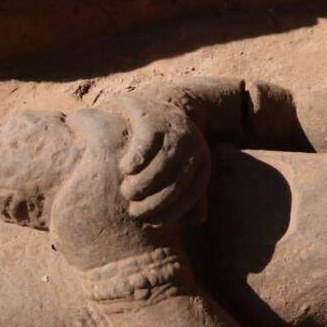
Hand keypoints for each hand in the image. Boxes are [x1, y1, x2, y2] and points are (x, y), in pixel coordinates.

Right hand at [113, 95, 210, 223]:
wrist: (157, 103)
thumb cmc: (166, 148)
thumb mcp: (182, 169)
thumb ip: (190, 195)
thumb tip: (195, 221)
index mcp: (202, 160)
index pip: (193, 191)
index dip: (172, 211)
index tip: (152, 224)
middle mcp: (193, 144)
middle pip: (179, 179)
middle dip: (156, 200)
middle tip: (134, 212)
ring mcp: (173, 128)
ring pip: (164, 161)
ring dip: (145, 182)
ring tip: (128, 193)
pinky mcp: (153, 115)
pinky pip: (147, 140)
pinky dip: (136, 158)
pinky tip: (125, 169)